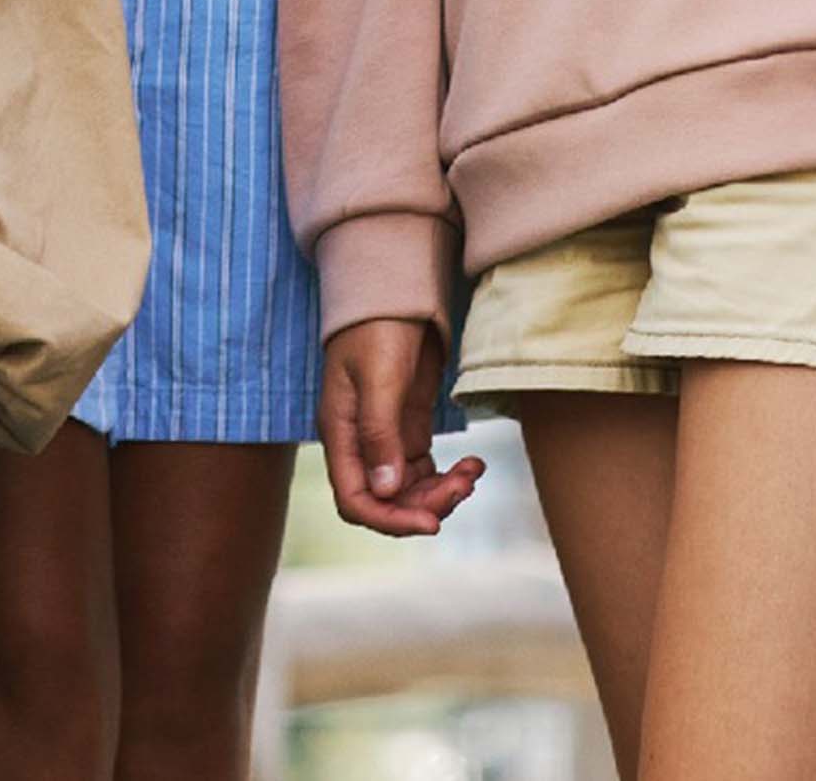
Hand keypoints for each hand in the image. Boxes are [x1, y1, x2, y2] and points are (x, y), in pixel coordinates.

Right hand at [316, 316, 485, 536]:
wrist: (393, 293)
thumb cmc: (377, 327)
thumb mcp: (379, 377)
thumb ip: (380, 433)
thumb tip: (386, 490)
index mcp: (342, 436)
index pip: (355, 501)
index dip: (391, 520)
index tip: (432, 523)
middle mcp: (360, 445)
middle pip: (388, 501)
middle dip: (426, 504)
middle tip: (464, 486)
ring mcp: (385, 438)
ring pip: (410, 490)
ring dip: (443, 491)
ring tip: (473, 472)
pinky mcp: (408, 429)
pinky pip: (426, 470)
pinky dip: (449, 475)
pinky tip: (473, 464)